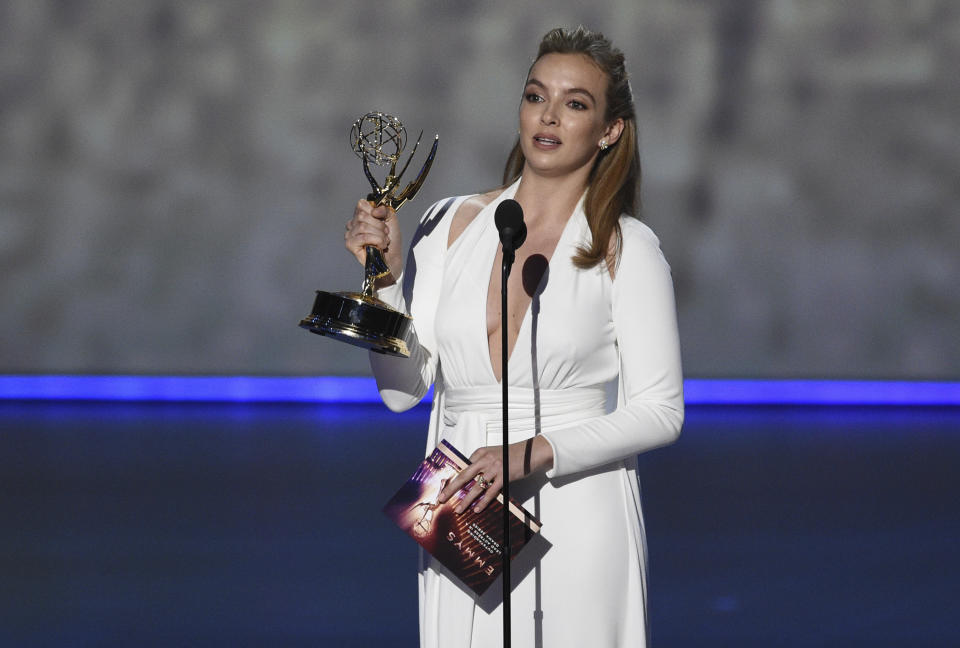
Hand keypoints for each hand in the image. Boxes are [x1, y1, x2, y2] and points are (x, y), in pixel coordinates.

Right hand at [344, 200, 402, 280]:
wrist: (393, 257)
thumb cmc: (391, 240)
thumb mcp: (391, 219)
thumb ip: (385, 210)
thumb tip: (375, 211)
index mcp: (360, 216)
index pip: (361, 204)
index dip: (374, 211)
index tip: (383, 221)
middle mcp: (353, 224)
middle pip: (362, 215)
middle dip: (379, 225)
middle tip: (385, 233)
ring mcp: (350, 234)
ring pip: (363, 226)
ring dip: (379, 234)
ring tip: (384, 241)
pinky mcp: (350, 245)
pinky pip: (362, 237)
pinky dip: (375, 240)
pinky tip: (380, 245)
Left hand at [438, 437, 553, 513]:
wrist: (529, 452)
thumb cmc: (511, 455)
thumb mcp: (493, 455)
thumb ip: (482, 464)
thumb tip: (471, 480)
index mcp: (480, 453)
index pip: (463, 467)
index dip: (453, 479)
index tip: (445, 487)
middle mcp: (485, 459)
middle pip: (464, 476)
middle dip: (451, 489)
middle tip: (442, 498)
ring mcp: (494, 468)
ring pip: (476, 487)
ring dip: (466, 500)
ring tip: (459, 509)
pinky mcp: (504, 476)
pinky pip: (491, 492)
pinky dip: (483, 502)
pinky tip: (477, 509)